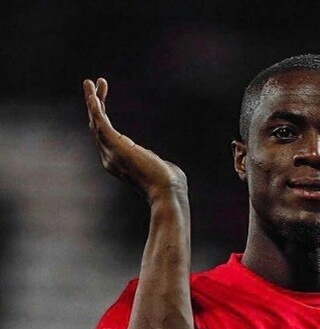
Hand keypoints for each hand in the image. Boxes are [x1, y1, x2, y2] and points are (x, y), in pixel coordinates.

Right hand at [83, 78, 186, 203]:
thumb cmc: (169, 184)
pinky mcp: (116, 147)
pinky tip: (92, 94)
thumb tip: (157, 161)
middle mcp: (110, 159)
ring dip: (92, 101)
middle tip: (95, 84)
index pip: (105, 136)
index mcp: (118, 163)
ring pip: (95, 123)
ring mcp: (111, 154)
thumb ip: (151, 160)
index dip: (102, 116)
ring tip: (89, 82)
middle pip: (96, 127)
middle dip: (96, 104)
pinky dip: (95, 108)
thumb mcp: (157, 168)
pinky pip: (100, 124)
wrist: (168, 192)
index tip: (104, 99)